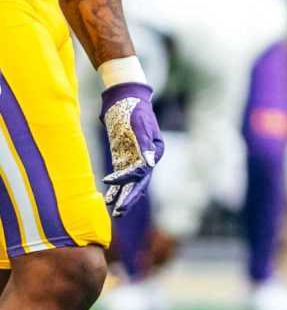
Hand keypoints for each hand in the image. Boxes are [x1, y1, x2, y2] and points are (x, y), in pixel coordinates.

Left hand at [98, 81, 163, 217]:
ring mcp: (136, 159)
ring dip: (124, 197)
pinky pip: (122, 177)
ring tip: (115, 212)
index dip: (126, 178)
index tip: (108, 180)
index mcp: (156, 152)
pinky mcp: (125, 157)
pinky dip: (117, 187)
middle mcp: (148, 159)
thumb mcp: (140, 124)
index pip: (142, 171)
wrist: (127, 98)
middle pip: (140, 183)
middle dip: (130, 198)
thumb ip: (145, 144)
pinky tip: (109, 198)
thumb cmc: (135, 110)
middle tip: (119, 212)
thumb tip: (149, 163)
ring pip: (131, 183)